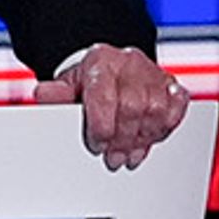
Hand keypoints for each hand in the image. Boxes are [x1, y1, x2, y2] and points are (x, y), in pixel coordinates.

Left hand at [32, 44, 191, 172]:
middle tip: (113, 158)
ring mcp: (153, 72)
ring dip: (142, 138)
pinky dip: (165, 127)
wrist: (108, 69)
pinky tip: (151, 139)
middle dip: (121, 139)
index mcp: (100, 60)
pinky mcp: (172, 84)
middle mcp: (129, 62)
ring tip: (129, 154)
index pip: (104, 96)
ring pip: (155, 109)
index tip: (97, 145)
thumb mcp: (66, 85)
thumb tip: (42, 95)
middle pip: (132, 106)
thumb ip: (55, 94)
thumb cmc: (86, 81)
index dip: (101, 126)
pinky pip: (177, 107)